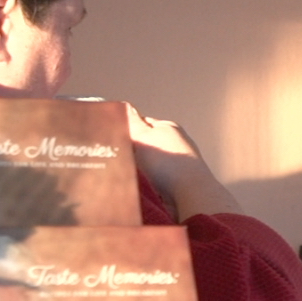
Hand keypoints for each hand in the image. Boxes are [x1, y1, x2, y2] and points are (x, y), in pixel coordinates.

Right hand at [123, 103, 241, 219]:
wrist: (189, 193)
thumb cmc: (167, 162)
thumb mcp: (144, 137)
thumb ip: (133, 123)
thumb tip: (126, 107)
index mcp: (168, 127)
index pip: (142, 123)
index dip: (127, 130)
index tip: (112, 140)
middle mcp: (176, 143)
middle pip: (146, 145)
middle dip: (133, 152)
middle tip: (117, 160)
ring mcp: (179, 163)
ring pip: (150, 164)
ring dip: (140, 170)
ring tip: (127, 176)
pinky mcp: (178, 182)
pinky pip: (157, 180)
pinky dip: (149, 183)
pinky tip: (140, 188)